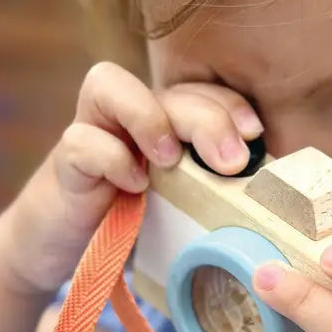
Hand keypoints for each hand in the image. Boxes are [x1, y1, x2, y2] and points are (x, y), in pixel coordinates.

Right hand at [3, 62, 263, 293]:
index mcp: (167, 125)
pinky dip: (109, 159)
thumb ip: (212, 190)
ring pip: (109, 84)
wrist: (65, 247)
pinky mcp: (65, 164)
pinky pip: (80, 141)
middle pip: (169, 91)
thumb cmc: (133, 225)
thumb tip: (265, 200)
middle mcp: (131, 119)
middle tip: (231, 162)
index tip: (255, 136)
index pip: (202, 93)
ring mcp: (94, 134)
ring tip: (170, 159)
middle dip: (207, 118)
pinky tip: (134, 187)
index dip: (230, 105)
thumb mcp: (182, 207)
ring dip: (149, 116)